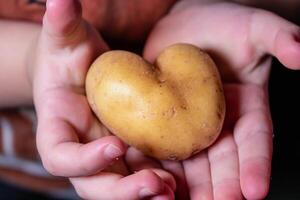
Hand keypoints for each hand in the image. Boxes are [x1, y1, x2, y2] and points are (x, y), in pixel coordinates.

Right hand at [31, 0, 175, 198]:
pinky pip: (144, 173)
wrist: (85, 72)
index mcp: (59, 130)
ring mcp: (108, 156)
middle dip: (122, 190)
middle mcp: (83, 151)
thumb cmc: (70, 57)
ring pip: (122, 185)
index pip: (60, 157)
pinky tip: (184, 180)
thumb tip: (60, 0)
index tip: (115, 146)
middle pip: (94, 185)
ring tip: (174, 191)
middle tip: (155, 184)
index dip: (83, 160)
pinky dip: (162, 182)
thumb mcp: (67, 40)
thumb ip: (62, 25)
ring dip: (147, 193)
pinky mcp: (130, 153)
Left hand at [144, 1, 299, 198]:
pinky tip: (154, 181)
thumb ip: (278, 39)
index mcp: (247, 109)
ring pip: (192, 163)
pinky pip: (162, 146)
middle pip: (222, 161)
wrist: (181, 24)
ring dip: (190, 187)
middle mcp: (220, 123)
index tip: (256, 191)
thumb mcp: (253, 28)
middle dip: (221, 186)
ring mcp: (190, 125)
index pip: (255, 142)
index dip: (256, 166)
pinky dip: (159, 165)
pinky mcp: (164, 121)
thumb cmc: (220, 23)